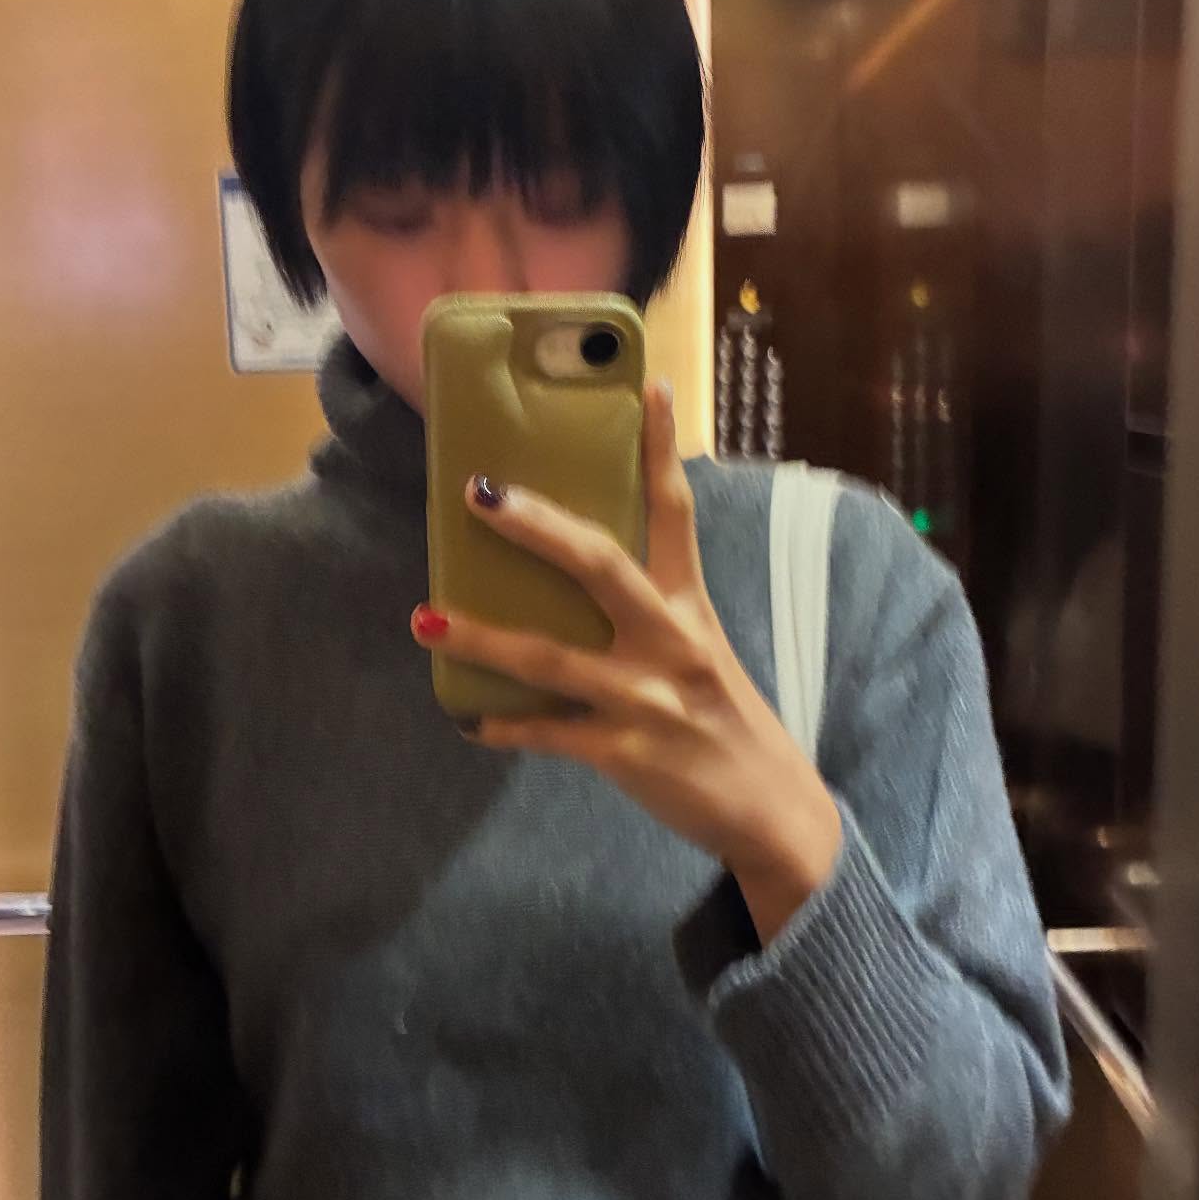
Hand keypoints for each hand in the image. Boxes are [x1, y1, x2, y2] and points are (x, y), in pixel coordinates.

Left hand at [409, 380, 841, 940]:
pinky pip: (550, 734)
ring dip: (483, 636)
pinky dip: (505, 727)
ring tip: (424, 617)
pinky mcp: (626, 751)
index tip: (648, 387)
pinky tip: (469, 722)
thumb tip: (579, 577)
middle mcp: (671, 642)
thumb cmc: (728, 725)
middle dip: (536, 525)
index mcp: (691, 608)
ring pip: (551, 656)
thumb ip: (653, 616)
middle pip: (599, 564)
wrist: (774, 813)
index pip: (675, 512)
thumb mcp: (704, 654)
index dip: (660, 449)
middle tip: (479, 491)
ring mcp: (647, 698)